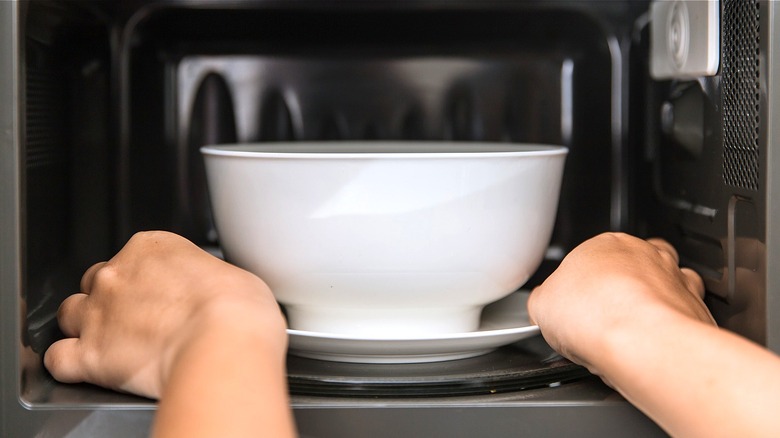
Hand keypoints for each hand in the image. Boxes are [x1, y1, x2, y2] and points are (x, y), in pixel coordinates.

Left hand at [44, 231, 287, 398]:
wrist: (224, 343)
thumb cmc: (238, 310)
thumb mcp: (234, 275)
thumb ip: (208, 278)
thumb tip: (216, 294)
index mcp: (151, 247)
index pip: (131, 256)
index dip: (144, 278)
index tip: (160, 292)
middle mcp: (117, 275)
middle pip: (96, 281)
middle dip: (111, 299)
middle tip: (138, 319)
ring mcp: (98, 314)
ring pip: (69, 314)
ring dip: (85, 326)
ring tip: (112, 343)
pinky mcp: (90, 355)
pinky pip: (58, 359)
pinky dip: (69, 364)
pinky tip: (88, 368)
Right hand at [527, 232, 714, 378]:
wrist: (641, 342)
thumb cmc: (596, 315)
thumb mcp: (542, 305)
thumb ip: (545, 299)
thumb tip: (543, 305)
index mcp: (604, 244)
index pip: (591, 256)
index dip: (582, 282)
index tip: (575, 303)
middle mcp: (644, 254)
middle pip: (631, 262)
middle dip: (620, 284)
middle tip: (603, 313)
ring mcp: (674, 278)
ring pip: (666, 279)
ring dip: (653, 298)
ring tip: (634, 326)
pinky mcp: (696, 306)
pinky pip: (687, 308)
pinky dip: (676, 321)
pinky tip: (657, 338)